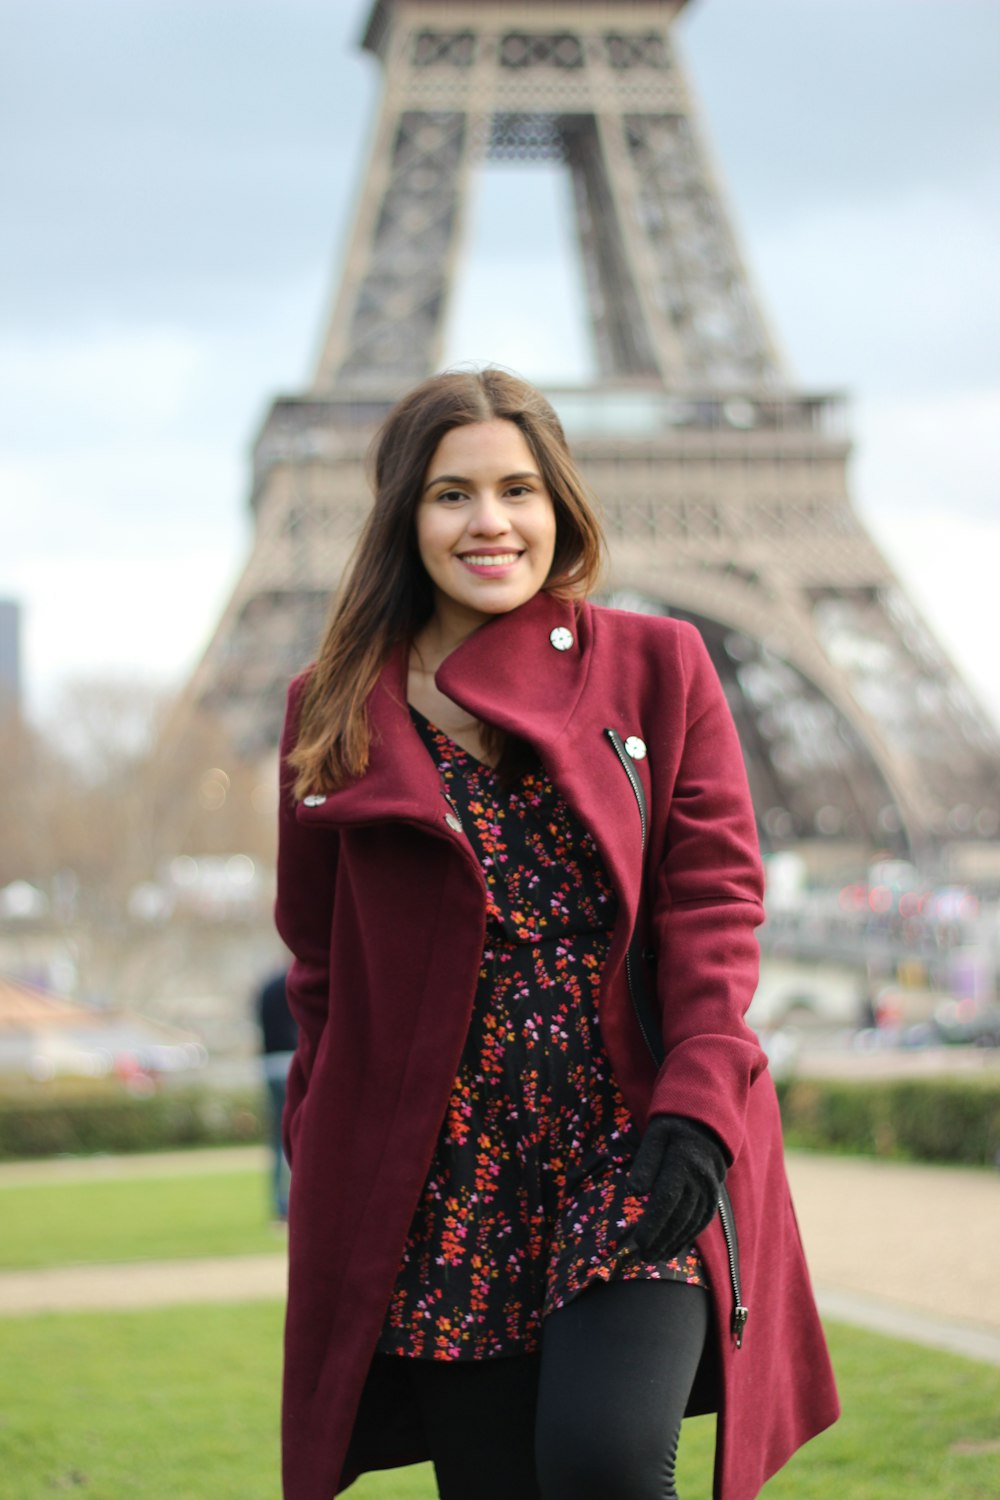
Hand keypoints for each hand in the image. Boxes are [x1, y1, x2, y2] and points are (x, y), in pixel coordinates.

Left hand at [627, 1115, 727, 1261]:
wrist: (706, 1120)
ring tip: (656, 1258)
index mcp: (683, 1162)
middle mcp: (700, 1178)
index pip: (666, 1201)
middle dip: (661, 1240)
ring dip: (674, 1243)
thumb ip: (645, 1163)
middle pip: (679, 1217)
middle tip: (643, 1258)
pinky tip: (675, 1247)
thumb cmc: (672, 1126)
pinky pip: (702, 1220)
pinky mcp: (714, 1194)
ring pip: (692, 1222)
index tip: (638, 1243)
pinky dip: (688, 1236)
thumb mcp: (655, 1136)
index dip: (653, 1225)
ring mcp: (710, 1188)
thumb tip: (634, 1192)